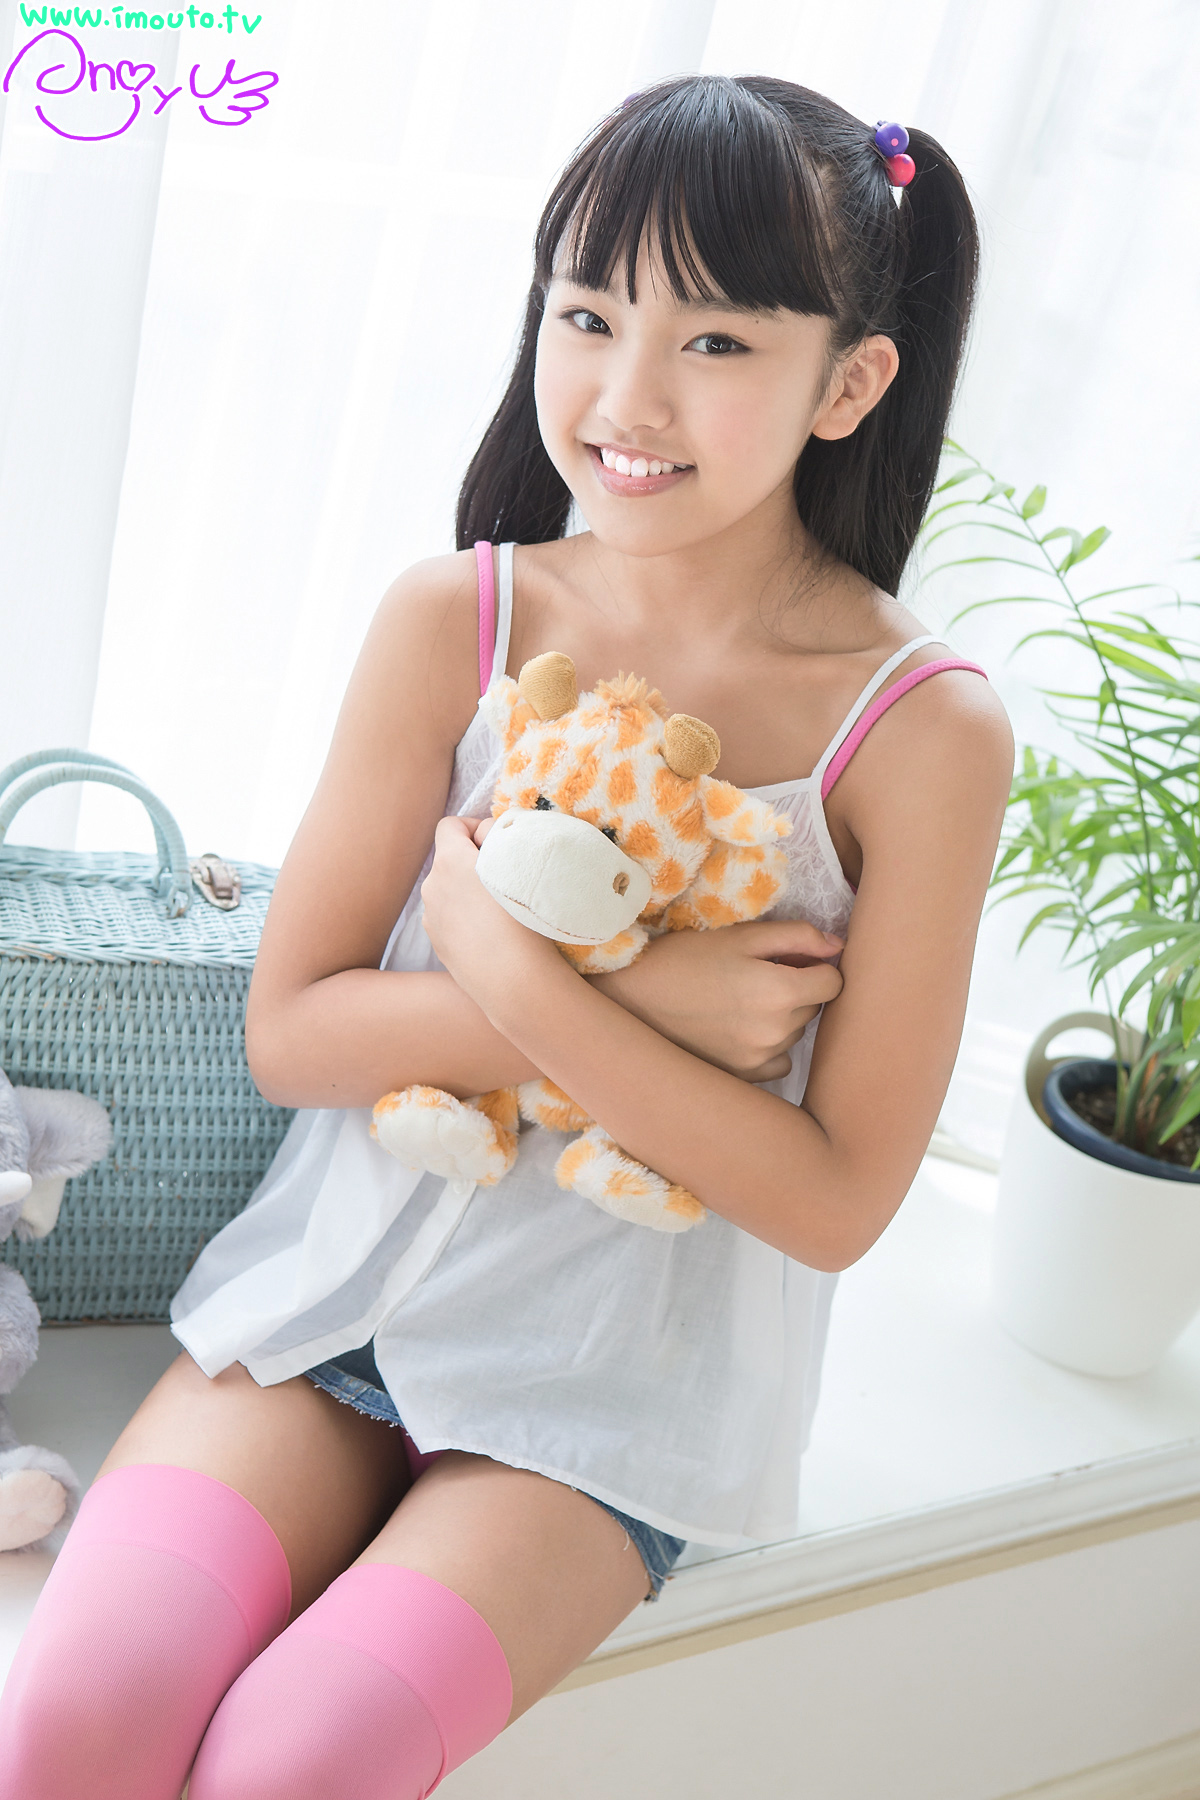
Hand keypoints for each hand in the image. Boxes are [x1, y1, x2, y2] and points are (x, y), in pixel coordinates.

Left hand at [419, 815, 554, 1006]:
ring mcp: (432, 920)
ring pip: (450, 892)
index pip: (449, 825)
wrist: (514, 983)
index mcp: (449, 862)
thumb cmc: (524, 919)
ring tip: (503, 910)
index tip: (498, 843)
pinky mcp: (438, 946)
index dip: (474, 827)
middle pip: (450, 860)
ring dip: (470, 892)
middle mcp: (432, 888)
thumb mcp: (519, 864)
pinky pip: (452, 920)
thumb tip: (492, 833)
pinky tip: (494, 934)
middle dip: (474, 862)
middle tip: (508, 876)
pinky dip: (468, 919)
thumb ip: (502, 839)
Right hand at [589, 920, 844, 1082]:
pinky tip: (736, 1030)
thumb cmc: (681, 961)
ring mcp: (759, 1060)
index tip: (794, 959)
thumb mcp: (739, 936)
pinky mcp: (743, 1078)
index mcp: (779, 991)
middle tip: (756, 975)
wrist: (628, 1004)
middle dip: (797, 990)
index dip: (818, 966)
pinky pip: (777, 1062)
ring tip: (739, 1001)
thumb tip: (838, 946)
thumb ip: (796, 936)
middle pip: (814, 1008)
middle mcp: (775, 1032)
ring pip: (795, 1034)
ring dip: (782, 1018)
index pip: (833, 983)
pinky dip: (767, 1046)